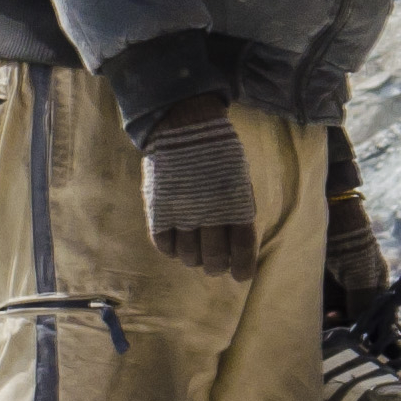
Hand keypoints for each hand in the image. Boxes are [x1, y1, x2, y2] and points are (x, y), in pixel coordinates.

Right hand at [143, 100, 261, 279]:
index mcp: (236, 206)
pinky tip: (176, 239)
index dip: (241, 268)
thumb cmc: (217, 154)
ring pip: (188, 257)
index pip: (241, 251)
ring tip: (194, 249)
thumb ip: (237, 213)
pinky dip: (171, 248)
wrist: (184, 126)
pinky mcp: (158, 211)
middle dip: (216, 266)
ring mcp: (182, 213)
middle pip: (213, 260)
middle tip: (214, 263)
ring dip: (193, 258)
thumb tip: (235, 246)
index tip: (239, 275)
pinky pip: (164, 246)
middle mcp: (210, 214)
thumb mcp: (238, 181)